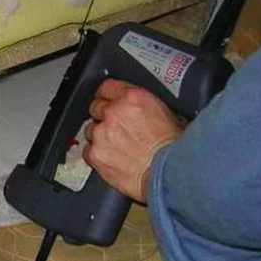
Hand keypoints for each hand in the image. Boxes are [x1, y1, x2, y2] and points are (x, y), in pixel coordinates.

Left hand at [82, 79, 182, 203]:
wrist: (168, 172)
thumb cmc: (172, 148)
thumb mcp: (164, 113)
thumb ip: (142, 106)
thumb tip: (133, 108)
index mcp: (132, 97)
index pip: (107, 87)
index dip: (107, 96)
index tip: (108, 101)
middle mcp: (113, 112)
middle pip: (95, 108)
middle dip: (104, 117)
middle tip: (117, 130)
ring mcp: (102, 133)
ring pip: (91, 130)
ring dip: (100, 137)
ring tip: (118, 148)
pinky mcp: (95, 153)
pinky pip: (88, 151)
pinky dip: (97, 154)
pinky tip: (112, 158)